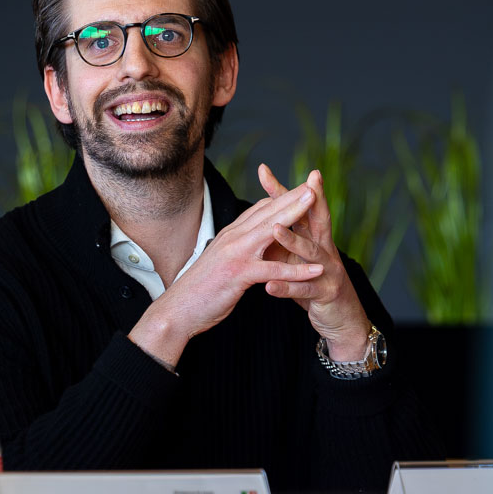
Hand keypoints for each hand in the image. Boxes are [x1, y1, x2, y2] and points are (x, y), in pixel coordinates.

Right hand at [129, 179, 325, 367]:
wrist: (176, 311)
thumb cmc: (198, 291)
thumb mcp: (219, 262)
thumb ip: (234, 249)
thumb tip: (247, 243)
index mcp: (230, 236)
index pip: (259, 209)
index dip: (281, 198)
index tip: (300, 189)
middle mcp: (233, 238)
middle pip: (268, 211)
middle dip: (292, 196)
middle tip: (314, 182)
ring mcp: (236, 254)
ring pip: (271, 229)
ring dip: (295, 214)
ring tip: (317, 202)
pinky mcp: (238, 274)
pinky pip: (273, 269)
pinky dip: (296, 269)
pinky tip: (317, 269)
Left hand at [258, 163, 370, 360]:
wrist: (341, 320)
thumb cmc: (317, 286)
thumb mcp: (302, 261)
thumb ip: (288, 243)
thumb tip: (267, 221)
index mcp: (316, 238)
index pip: (298, 209)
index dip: (283, 190)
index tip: (263, 170)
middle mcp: (326, 249)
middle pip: (317, 219)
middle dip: (308, 199)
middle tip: (299, 181)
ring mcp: (328, 270)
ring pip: (310, 253)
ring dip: (292, 240)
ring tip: (274, 229)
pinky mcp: (326, 294)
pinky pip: (304, 290)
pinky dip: (287, 288)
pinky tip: (269, 287)